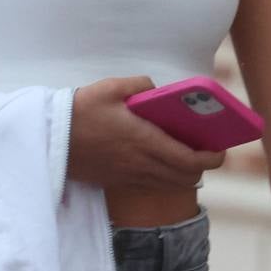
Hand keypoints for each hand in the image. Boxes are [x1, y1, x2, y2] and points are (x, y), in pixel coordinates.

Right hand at [66, 77, 224, 195]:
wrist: (49, 139)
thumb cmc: (80, 111)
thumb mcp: (111, 88)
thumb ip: (140, 85)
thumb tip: (157, 90)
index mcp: (143, 141)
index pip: (190, 160)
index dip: (212, 158)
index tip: (221, 150)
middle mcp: (140, 164)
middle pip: (186, 178)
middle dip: (202, 167)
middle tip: (206, 150)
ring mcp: (129, 177)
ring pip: (170, 185)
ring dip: (184, 174)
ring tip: (186, 155)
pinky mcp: (117, 182)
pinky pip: (151, 185)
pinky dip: (164, 177)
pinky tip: (160, 160)